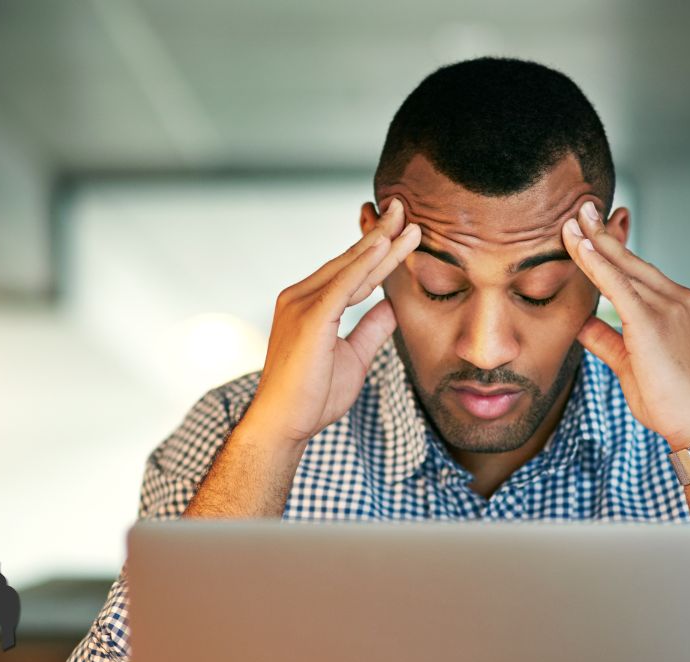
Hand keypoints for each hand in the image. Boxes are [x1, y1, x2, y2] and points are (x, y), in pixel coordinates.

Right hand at [240, 199, 421, 448]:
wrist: (284, 424)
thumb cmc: (313, 396)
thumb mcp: (355, 357)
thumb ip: (371, 329)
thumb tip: (392, 306)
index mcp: (311, 304)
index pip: (353, 271)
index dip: (379, 251)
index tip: (403, 230)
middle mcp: (301, 296)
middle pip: (351, 260)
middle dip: (381, 235)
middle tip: (405, 208)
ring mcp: (301, 304)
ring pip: (349, 267)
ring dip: (380, 243)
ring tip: (405, 221)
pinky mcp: (309, 318)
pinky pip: (342, 285)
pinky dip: (363, 265)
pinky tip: (383, 246)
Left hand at [561, 201, 689, 449]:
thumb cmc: (668, 400)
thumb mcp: (629, 363)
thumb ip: (606, 339)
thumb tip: (580, 323)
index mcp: (677, 305)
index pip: (638, 270)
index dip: (614, 248)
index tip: (594, 228)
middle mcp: (677, 299)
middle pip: (632, 260)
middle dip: (603, 232)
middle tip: (581, 207)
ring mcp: (669, 307)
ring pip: (624, 268)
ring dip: (595, 242)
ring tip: (573, 219)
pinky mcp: (653, 322)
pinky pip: (618, 286)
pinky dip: (597, 265)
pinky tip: (581, 248)